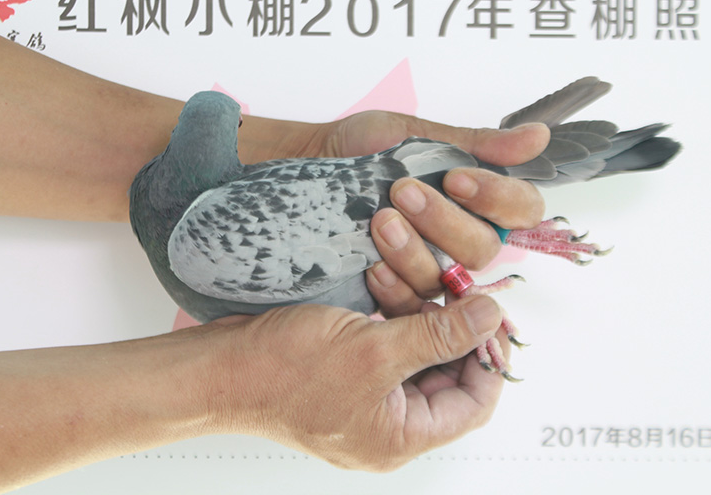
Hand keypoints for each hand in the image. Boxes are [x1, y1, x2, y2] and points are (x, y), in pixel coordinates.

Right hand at [202, 295, 508, 470]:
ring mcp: (363, 397)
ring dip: (414, 309)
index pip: (473, 402)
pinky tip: (379, 282)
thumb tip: (491, 318)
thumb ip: (439, 335)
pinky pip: (383, 341)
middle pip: (444, 373)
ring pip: (413, 350)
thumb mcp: (373, 351)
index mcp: (401, 436)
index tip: (492, 313)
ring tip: (401, 274)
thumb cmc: (284, 373)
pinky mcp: (343, 372)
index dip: (489, 357)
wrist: (218, 367)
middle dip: (446, 324)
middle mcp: (387, 422)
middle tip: (449, 284)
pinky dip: (387, 311)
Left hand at [313, 110, 547, 317]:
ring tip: (380, 220)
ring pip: (447, 278)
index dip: (497, 198)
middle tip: (405, 192)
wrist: (312, 165)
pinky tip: (371, 263)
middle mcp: (460, 237)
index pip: (522, 210)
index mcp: (478, 200)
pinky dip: (392, 284)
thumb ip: (478, 144)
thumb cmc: (365, 149)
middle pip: (484, 249)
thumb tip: (538, 137)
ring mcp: (430, 267)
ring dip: (414, 251)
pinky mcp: (397, 291)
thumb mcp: (421, 137)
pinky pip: (410, 305)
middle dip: (445, 222)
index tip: (457, 179)